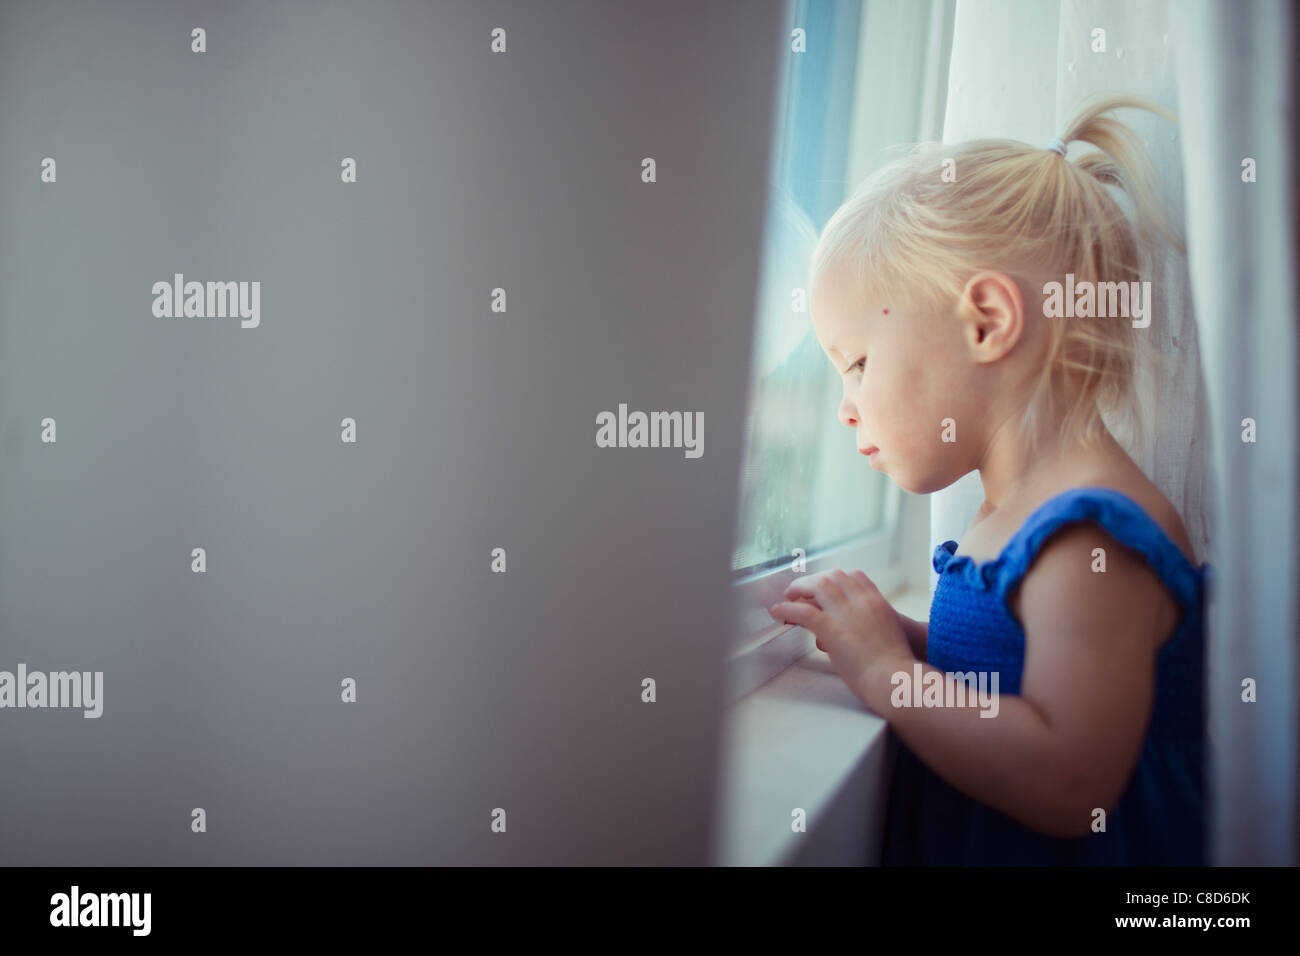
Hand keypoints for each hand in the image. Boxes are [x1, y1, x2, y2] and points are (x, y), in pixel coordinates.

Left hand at [769, 570, 913, 709]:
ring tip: (788, 596)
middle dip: (815, 580)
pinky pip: (803, 611)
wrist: (897, 678)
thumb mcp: (889, 635)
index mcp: (877, 602)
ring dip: (799, 588)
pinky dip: (787, 609)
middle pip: (834, 577)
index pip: (855, 577)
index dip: (836, 579)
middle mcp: (861, 601)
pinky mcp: (832, 629)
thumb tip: (847, 635)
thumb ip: (869, 627)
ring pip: (818, 586)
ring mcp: (846, 613)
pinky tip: (778, 611)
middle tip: (801, 589)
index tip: (824, 586)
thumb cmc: (895, 667)